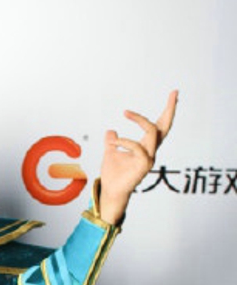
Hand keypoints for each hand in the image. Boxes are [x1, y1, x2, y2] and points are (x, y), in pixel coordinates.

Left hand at [99, 90, 177, 225]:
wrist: (110, 191)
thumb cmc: (112, 175)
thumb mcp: (110, 152)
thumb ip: (112, 141)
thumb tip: (110, 131)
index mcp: (145, 146)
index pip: (159, 126)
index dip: (166, 111)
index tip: (173, 94)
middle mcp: (150, 151)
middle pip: (165, 127)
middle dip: (170, 110)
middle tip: (175, 93)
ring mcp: (149, 158)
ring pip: (153, 133)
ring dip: (140, 120)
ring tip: (126, 113)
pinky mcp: (144, 166)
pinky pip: (138, 147)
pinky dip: (125, 141)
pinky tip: (113, 142)